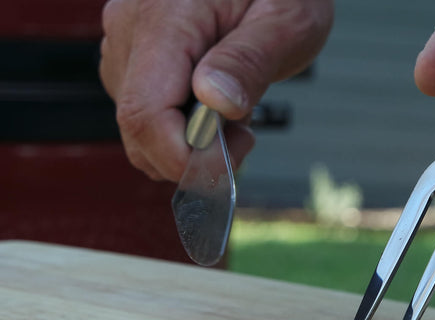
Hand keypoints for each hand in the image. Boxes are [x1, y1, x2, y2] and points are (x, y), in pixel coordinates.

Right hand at [100, 0, 333, 180]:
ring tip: (236, 117)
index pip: (145, 113)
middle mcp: (131, 29)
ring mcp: (126, 41)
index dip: (182, 158)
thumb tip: (214, 102)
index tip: (229, 165)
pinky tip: (216, 108)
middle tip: (244, 140)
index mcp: (166, 19)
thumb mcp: (288, 21)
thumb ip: (250, 61)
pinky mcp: (133, 52)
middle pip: (135, 127)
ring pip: (137, 125)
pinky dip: (179, 128)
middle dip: (188, 158)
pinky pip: (144, 108)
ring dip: (186, 145)